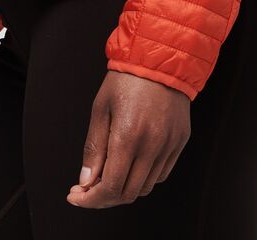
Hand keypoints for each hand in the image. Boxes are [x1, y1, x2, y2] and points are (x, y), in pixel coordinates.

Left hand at [66, 70, 190, 208]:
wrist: (160, 57)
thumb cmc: (127, 78)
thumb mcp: (100, 107)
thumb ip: (93, 148)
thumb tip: (86, 182)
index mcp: (128, 136)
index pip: (110, 187)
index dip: (91, 199)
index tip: (77, 196)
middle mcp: (152, 145)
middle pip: (128, 193)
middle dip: (104, 197)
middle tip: (88, 189)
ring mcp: (169, 145)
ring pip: (146, 187)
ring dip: (125, 189)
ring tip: (109, 176)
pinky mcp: (180, 141)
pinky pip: (162, 174)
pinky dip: (144, 178)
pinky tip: (132, 165)